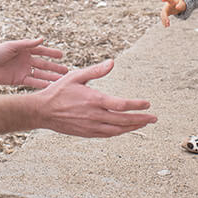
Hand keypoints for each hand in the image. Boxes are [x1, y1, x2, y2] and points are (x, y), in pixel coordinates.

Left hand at [0, 38, 69, 87]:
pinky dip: (40, 84)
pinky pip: (32, 82)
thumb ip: (27, 44)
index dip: (51, 53)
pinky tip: (49, 86)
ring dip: (50, 77)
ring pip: (39, 74)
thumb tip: (42, 39)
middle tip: (66, 71)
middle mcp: (25, 60)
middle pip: (43, 64)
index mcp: (24, 50)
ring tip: (60, 80)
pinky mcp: (18, 80)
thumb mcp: (12, 46)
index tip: (61, 56)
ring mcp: (23, 70)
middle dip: (54, 67)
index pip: (41, 51)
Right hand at [36, 60, 155, 136]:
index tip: (147, 103)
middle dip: (141, 119)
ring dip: (133, 127)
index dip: (137, 105)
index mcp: (94, 100)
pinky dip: (120, 132)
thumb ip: (95, 71)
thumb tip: (112, 63)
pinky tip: (126, 129)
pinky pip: (108, 135)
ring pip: (118, 130)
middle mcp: (95, 116)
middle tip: (154, 118)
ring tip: (144, 123)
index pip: (122, 104)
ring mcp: (91, 126)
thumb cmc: (58, 91)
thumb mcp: (76, 76)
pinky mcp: (87, 133)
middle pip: (124, 120)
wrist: (43, 111)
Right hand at [160, 0, 186, 26]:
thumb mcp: (181, 4)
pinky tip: (166, 26)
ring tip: (167, 26)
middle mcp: (166, 6)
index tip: (162, 0)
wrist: (177, 4)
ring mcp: (165, 10)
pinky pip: (164, 18)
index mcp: (170, 2)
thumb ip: (180, 5)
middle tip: (168, 22)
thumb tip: (177, 8)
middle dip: (165, 17)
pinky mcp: (165, 13)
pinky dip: (165, 22)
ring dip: (165, 21)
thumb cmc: (179, 3)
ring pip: (163, 16)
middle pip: (164, 11)